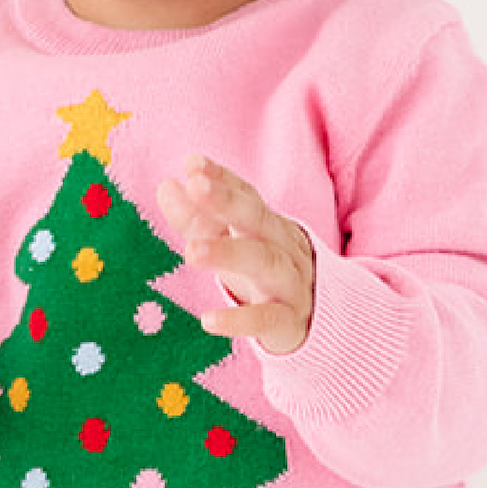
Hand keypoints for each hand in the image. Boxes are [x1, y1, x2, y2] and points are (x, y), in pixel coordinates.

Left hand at [156, 155, 314, 356]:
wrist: (319, 323)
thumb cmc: (264, 277)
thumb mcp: (232, 246)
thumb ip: (198, 219)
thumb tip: (167, 185)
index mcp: (270, 226)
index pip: (247, 196)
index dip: (222, 179)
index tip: (192, 164)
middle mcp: (285, 248)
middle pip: (259, 220)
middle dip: (228, 202)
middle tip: (194, 187)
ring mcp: (291, 285)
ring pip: (265, 262)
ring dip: (229, 253)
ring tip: (191, 252)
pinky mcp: (290, 322)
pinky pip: (267, 319)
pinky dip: (239, 320)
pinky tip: (208, 320)